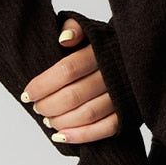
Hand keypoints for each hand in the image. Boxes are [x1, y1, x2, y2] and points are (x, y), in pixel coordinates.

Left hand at [21, 18, 118, 143]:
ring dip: (62, 121)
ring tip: (48, 120)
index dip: (43, 85)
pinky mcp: (130, 111)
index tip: (27, 93)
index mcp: (101, 50)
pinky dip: (83, 136)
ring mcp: (123, 94)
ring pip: (88, 114)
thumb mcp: (90, 28)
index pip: (67, 70)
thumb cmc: (104, 44)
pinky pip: (106, 128)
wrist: (137, 53)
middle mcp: (113, 73)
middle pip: (74, 95)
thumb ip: (74, 28)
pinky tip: (63, 136)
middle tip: (37, 107)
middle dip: (49, 105)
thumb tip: (63, 40)